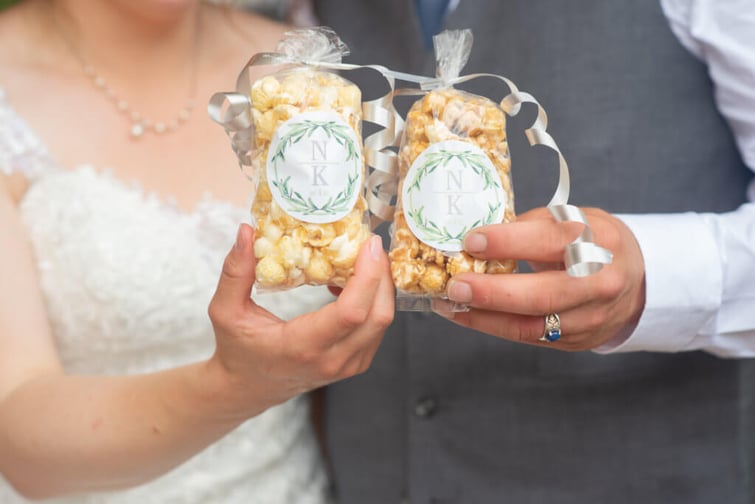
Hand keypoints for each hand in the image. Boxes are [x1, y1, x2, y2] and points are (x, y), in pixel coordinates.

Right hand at [207, 224, 393, 415]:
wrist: (248, 389)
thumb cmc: (236, 350)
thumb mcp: (225, 311)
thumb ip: (235, 271)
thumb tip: (246, 231)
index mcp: (302, 347)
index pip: (352, 313)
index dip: (369, 276)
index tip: (369, 245)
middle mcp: (332, 360)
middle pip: (379, 315)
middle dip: (382, 275)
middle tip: (371, 244)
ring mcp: (348, 365)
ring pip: (383, 322)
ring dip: (380, 286)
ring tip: (362, 260)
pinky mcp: (356, 363)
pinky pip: (376, 328)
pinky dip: (374, 300)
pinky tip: (353, 283)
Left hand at [434, 207, 645, 350]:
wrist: (638, 279)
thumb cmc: (593, 242)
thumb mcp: (573, 219)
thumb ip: (532, 226)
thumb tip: (480, 237)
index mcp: (599, 242)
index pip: (550, 241)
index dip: (508, 241)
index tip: (471, 240)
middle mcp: (600, 283)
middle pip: (543, 294)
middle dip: (493, 293)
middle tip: (455, 285)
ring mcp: (591, 317)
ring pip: (532, 325)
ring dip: (484, 316)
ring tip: (450, 303)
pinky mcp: (578, 340)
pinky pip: (530, 337)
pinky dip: (493, 326)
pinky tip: (467, 314)